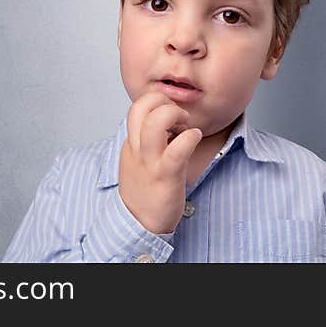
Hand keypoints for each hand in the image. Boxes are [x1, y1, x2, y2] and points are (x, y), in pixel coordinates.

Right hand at [118, 91, 202, 233]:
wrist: (139, 225)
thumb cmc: (145, 192)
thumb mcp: (138, 160)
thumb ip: (147, 140)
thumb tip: (167, 121)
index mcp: (130, 143)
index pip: (137, 107)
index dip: (156, 102)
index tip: (171, 114)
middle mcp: (137, 149)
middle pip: (140, 106)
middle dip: (163, 101)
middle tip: (180, 117)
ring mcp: (150, 162)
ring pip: (155, 123)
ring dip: (175, 115)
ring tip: (186, 126)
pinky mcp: (166, 175)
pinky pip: (177, 149)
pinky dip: (190, 137)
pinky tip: (195, 138)